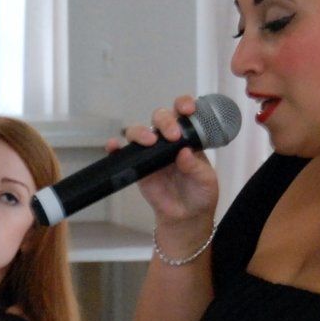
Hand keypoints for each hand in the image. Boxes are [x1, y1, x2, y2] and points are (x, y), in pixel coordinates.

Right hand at [112, 96, 220, 234]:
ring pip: (139, 130)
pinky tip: (114, 146)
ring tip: (149, 142)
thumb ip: (195, 166)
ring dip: (141, 131)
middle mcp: (168, 139)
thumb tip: (183, 152)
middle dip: (165, 121)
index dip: (184, 104)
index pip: (184, 113)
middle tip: (172, 135)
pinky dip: (115, 146)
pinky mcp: (137, 165)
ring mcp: (151, 151)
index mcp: (188, 137)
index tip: (187, 109)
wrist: (186, 216)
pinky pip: (122, 152)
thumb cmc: (200, 193)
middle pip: (160, 117)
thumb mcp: (205, 180)